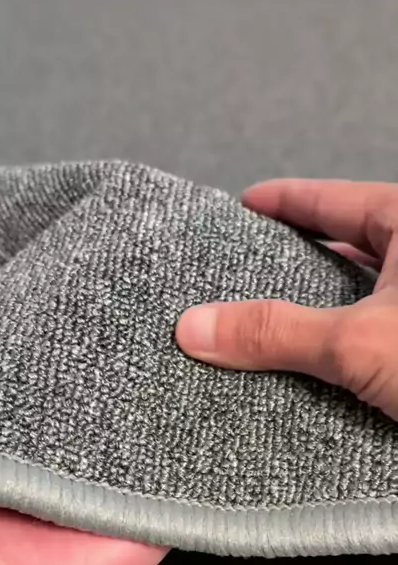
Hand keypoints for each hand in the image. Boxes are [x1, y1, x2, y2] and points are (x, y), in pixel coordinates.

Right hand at [176, 178, 397, 421]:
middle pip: (350, 246)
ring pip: (361, 298)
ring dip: (318, 311)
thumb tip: (193, 328)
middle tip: (243, 267)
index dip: (286, 200)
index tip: (244, 204)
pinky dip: (340, 349)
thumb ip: (278, 332)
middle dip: (297, 259)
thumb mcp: (359, 341)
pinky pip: (371, 339)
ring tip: (263, 320)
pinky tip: (306, 365)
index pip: (337, 199)